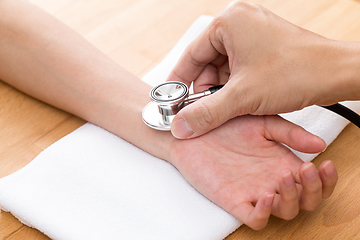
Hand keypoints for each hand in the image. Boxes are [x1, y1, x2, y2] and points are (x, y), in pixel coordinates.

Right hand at [167, 1, 355, 138]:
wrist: (337, 74)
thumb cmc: (297, 72)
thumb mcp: (243, 96)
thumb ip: (207, 113)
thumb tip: (180, 126)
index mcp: (229, 22)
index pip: (191, 53)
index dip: (180, 80)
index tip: (172, 100)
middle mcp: (240, 23)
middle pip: (207, 61)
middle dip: (205, 88)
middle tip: (203, 111)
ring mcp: (254, 34)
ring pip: (223, 66)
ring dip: (222, 89)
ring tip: (228, 107)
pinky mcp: (264, 46)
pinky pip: (239, 67)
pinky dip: (236, 86)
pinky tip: (241, 101)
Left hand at [170, 115, 336, 229]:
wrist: (193, 129)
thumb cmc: (225, 125)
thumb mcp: (262, 122)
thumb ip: (289, 133)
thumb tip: (319, 144)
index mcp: (281, 161)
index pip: (313, 180)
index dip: (325, 179)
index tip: (325, 164)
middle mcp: (271, 179)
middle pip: (305, 200)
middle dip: (314, 190)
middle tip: (306, 171)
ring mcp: (253, 191)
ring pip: (285, 211)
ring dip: (292, 198)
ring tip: (285, 176)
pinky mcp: (233, 199)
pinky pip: (255, 218)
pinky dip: (264, 213)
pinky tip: (265, 194)